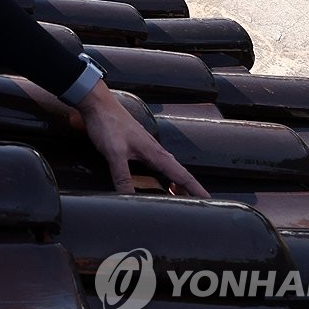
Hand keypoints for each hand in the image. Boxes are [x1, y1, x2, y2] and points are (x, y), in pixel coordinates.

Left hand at [74, 81, 209, 197]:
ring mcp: (147, 147)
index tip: (210, 200)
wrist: (97, 103)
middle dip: (189, 190)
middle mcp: (155, 150)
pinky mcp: (138, 145)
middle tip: (198, 205)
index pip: (182, 175)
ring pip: (168, 169)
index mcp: (155, 153)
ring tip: (180, 198)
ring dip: (176, 183)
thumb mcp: (114, 154)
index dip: (196, 189)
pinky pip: (157, 164)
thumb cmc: (108, 124)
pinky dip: (164, 175)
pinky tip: (157, 179)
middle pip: (179, 174)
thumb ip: (122, 177)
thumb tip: (129, 200)